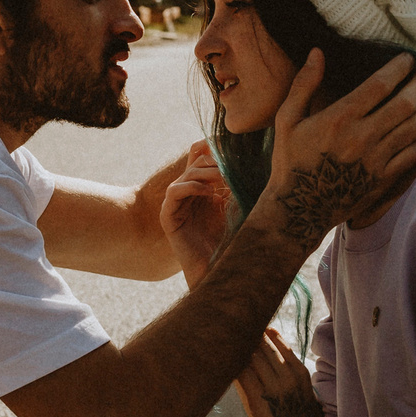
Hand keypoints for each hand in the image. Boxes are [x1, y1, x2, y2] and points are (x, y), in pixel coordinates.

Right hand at [157, 140, 229, 287]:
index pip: (203, 158)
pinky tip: (209, 192)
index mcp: (204, 189)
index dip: (214, 149)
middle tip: (230, 165)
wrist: (219, 268)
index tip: (233, 147)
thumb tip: (246, 158)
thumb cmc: (232, 240)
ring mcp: (177, 205)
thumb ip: (236, 183)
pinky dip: (191, 186)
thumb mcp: (238, 205)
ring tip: (223, 177)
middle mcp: (189, 195)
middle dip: (214, 161)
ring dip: (205, 172)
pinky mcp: (168, 217)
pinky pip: (174, 191)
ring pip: (186, 175)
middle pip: (196, 163)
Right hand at [245, 51, 415, 250]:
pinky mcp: (383, 179)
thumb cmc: (290, 161)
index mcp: (339, 118)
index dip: (399, 68)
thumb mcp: (287, 120)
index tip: (408, 60)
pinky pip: (413, 154)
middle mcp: (362, 137)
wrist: (299, 209)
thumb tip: (317, 52)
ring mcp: (376, 160)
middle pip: (405, 104)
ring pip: (414, 128)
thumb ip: (303, 84)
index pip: (380, 85)